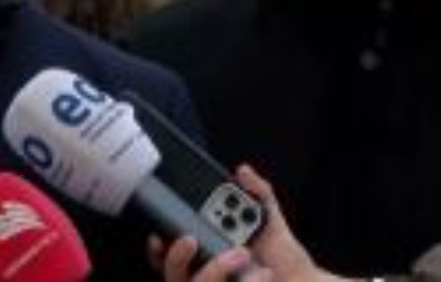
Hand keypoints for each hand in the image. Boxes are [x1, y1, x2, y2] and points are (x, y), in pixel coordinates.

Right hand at [159, 165, 352, 281]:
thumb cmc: (284, 257)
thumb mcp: (271, 221)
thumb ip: (258, 193)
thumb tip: (243, 171)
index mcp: (208, 256)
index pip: (167, 257)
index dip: (157, 249)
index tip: (159, 235)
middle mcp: (208, 279)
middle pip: (174, 276)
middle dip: (178, 257)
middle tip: (193, 240)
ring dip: (216, 269)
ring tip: (243, 254)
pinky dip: (248, 281)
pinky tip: (264, 274)